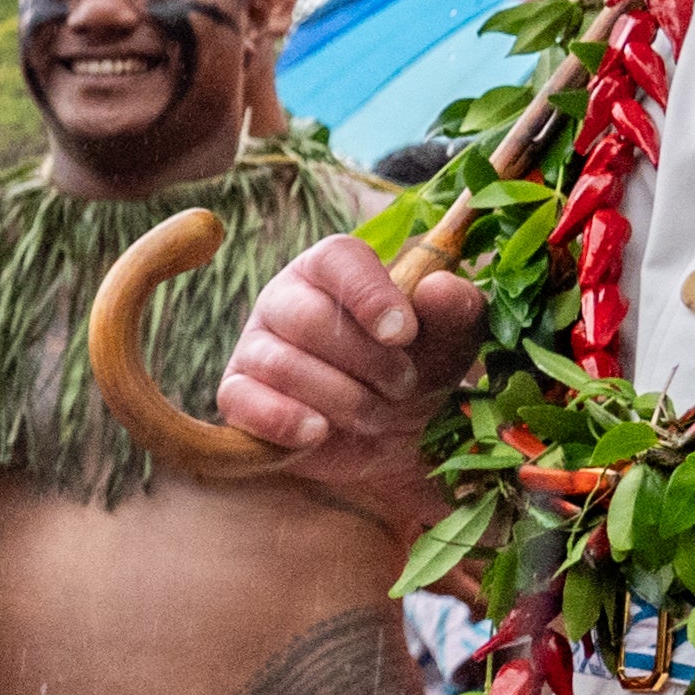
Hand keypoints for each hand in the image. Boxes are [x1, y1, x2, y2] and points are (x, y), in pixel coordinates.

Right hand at [216, 232, 492, 538]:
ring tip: (376, 415)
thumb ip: (456, 308)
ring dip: (343, 400)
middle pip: (308, 317)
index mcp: (335, 269)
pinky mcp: (238, 395)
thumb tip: (439, 288)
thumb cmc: (419, 368)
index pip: (338, 260)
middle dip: (367, 362)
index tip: (403, 333)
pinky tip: (319, 432)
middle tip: (404, 386)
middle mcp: (287, 298)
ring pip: (282, 365)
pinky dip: (284, 421)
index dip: (369, 294)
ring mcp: (256, 346)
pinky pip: (242, 401)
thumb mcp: (453, 339)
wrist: (392, 435)